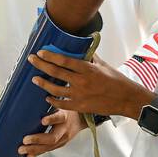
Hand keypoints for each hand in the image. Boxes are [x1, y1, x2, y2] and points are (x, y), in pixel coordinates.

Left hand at [19, 107, 83, 156]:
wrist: (81, 119)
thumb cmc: (67, 110)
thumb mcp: (60, 105)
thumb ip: (49, 105)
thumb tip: (30, 104)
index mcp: (64, 116)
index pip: (58, 118)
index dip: (51, 119)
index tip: (43, 120)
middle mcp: (65, 129)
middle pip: (53, 137)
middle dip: (37, 139)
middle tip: (25, 140)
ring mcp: (64, 139)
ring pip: (49, 146)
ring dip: (35, 149)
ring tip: (22, 150)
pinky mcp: (61, 144)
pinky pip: (49, 149)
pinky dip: (38, 153)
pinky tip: (29, 155)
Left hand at [27, 50, 151, 120]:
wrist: (126, 99)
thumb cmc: (116, 80)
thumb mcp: (103, 65)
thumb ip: (90, 58)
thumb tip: (82, 49)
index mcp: (88, 69)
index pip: (65, 61)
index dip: (51, 56)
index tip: (41, 52)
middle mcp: (82, 81)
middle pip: (56, 73)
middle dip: (41, 65)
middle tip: (31, 60)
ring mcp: (80, 95)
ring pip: (55, 90)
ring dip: (43, 84)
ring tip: (35, 79)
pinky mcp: (80, 106)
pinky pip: (62, 104)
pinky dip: (53, 101)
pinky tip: (47, 97)